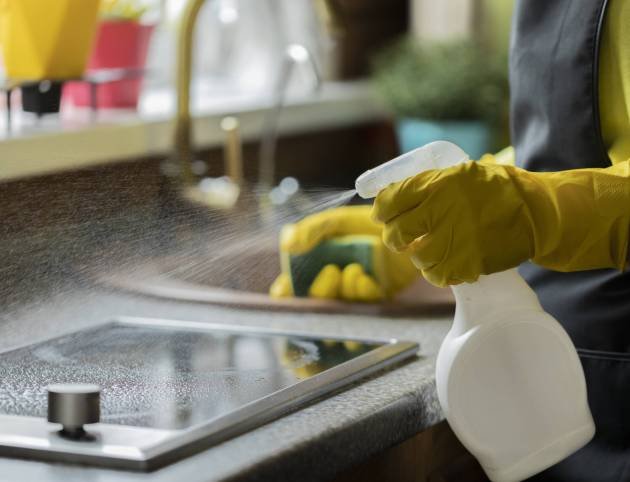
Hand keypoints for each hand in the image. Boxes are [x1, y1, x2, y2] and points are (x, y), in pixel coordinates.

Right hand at [269, 206, 417, 301]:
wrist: (405, 223)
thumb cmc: (366, 223)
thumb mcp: (336, 220)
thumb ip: (311, 229)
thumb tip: (287, 244)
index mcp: (313, 266)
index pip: (289, 289)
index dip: (285, 294)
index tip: (288, 287)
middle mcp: (330, 282)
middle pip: (314, 302)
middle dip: (320, 290)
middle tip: (332, 270)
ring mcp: (352, 292)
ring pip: (339, 305)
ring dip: (345, 288)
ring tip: (355, 268)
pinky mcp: (375, 297)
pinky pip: (363, 303)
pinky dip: (362, 290)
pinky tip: (367, 277)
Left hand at [372, 160, 629, 286]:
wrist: (536, 212)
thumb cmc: (496, 189)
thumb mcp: (460, 173)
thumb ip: (428, 184)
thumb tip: (392, 195)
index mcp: (436, 185)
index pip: (390, 200)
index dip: (382, 210)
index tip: (382, 215)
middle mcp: (440, 212)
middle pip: (396, 234)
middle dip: (395, 237)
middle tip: (402, 238)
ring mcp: (454, 240)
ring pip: (416, 258)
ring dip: (420, 255)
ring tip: (433, 247)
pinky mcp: (467, 264)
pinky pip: (437, 276)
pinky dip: (438, 271)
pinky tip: (447, 261)